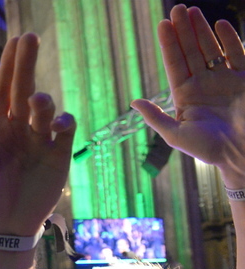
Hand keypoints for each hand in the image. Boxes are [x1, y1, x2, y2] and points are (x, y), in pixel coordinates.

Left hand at [0, 34, 75, 236]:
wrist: (5, 227)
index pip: (4, 89)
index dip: (9, 65)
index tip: (16, 40)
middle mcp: (19, 128)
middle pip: (25, 89)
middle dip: (27, 64)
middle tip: (30, 38)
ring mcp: (40, 140)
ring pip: (45, 108)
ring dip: (42, 102)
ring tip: (36, 102)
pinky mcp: (58, 155)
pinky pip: (65, 129)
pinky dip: (63, 122)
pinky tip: (54, 125)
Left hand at [131, 5, 244, 184]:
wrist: (241, 155)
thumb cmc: (208, 150)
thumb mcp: (176, 135)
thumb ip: (156, 117)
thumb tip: (134, 102)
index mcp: (185, 96)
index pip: (175, 64)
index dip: (169, 44)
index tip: (162, 24)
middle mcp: (204, 85)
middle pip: (191, 51)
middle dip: (183, 31)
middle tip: (176, 9)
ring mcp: (225, 80)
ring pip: (212, 49)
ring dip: (202, 30)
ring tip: (191, 11)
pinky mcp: (244, 80)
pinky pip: (237, 54)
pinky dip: (229, 39)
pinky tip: (219, 24)